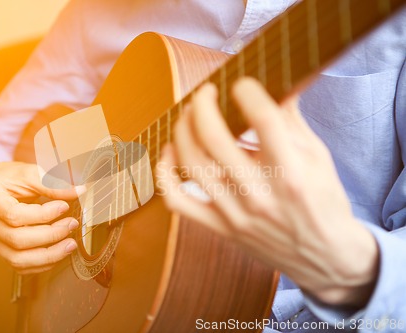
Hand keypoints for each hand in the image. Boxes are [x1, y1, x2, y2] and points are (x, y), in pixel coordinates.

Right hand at [0, 161, 81, 273]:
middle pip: (16, 239)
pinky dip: (41, 264)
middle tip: (72, 225)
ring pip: (17, 259)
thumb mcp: (27, 172)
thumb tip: (79, 190)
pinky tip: (58, 253)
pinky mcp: (0, 248)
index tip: (64, 206)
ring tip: (70, 245)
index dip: (43, 215)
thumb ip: (51, 182)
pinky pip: (19, 265)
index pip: (14, 215)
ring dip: (48, 256)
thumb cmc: (7, 177)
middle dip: (50, 236)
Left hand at [156, 78, 378, 306]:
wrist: (324, 257)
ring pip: (192, 165)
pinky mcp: (220, 227)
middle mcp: (260, 195)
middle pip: (215, 139)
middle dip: (202, 105)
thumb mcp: (318, 157)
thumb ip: (291, 120)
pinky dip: (165, 175)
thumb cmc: (323, 202)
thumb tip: (276, 83)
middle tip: (205, 92)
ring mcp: (235, 214)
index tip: (240, 83)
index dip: (247, 92)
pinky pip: (178, 201)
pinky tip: (170, 153)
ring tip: (188, 115)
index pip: (263, 121)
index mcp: (292, 174)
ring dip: (183, 132)